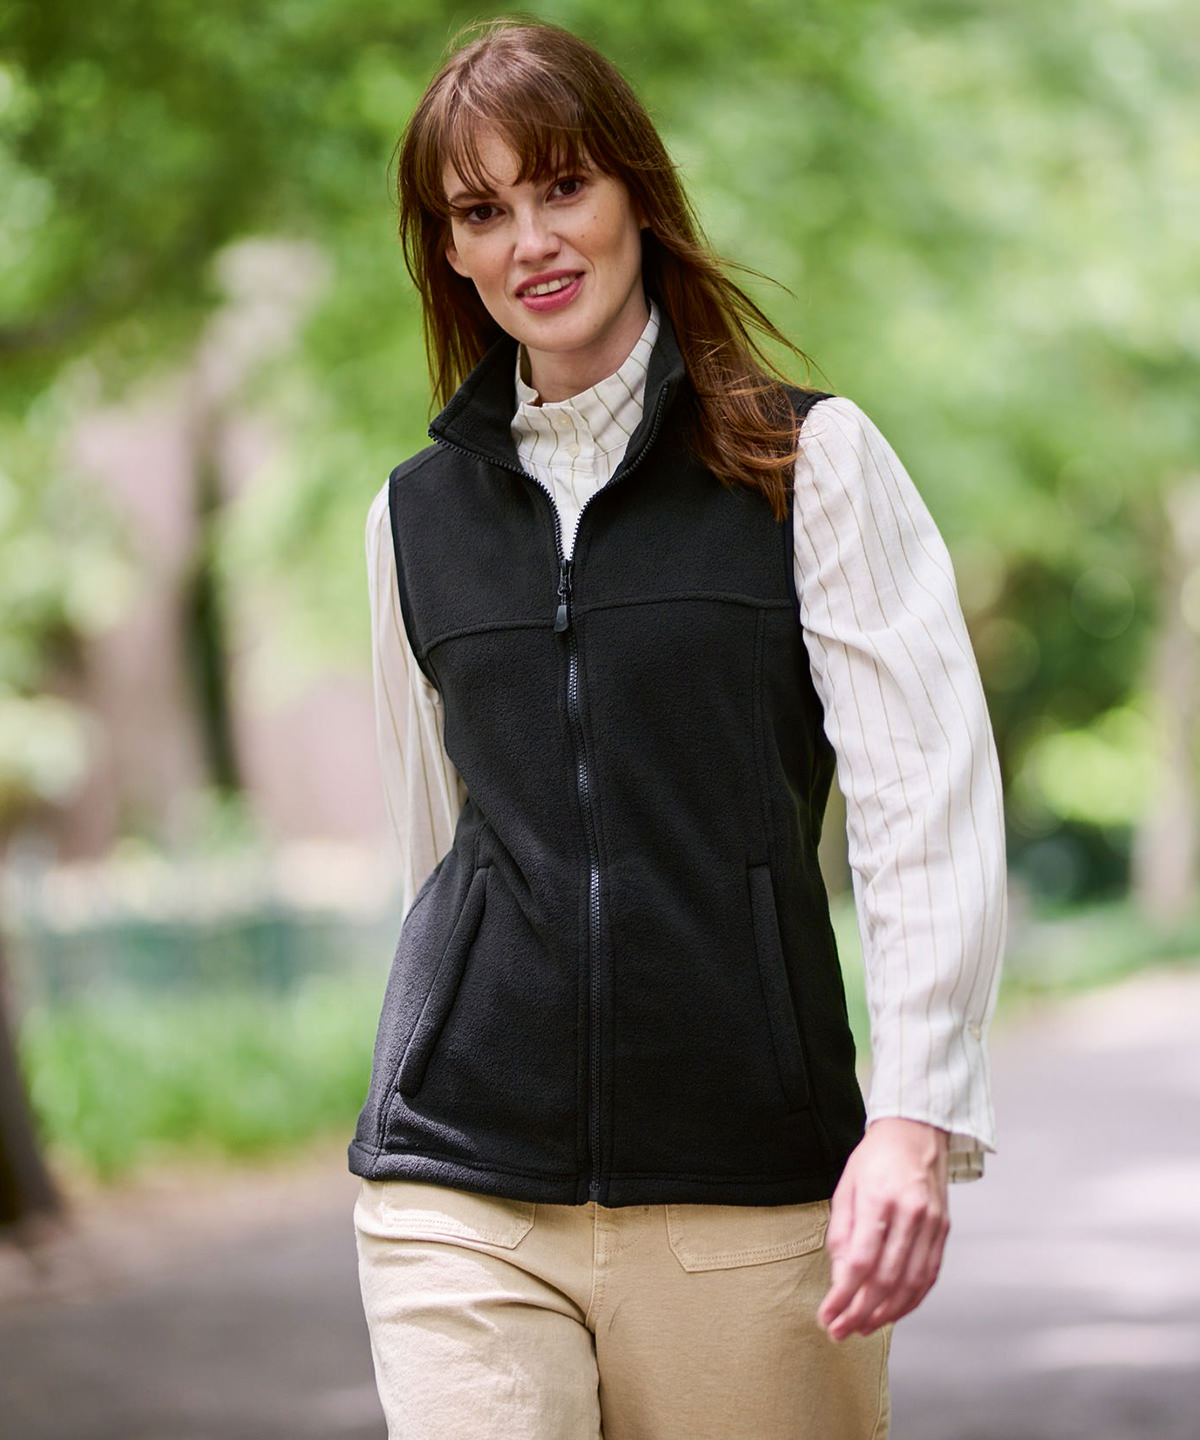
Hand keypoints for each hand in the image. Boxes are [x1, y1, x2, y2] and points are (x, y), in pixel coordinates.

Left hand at [817, 1117, 949, 1340]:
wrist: (915, 1133)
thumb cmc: (875, 1159)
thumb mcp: (846, 1188)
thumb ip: (841, 1235)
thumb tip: (840, 1281)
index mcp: (878, 1198)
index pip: (859, 1261)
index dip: (842, 1296)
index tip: (827, 1316)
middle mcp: (909, 1213)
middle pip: (885, 1279)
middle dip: (860, 1313)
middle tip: (842, 1332)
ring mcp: (931, 1223)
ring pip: (910, 1284)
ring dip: (885, 1314)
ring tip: (863, 1327)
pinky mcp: (943, 1230)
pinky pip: (928, 1276)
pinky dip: (910, 1301)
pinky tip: (891, 1312)